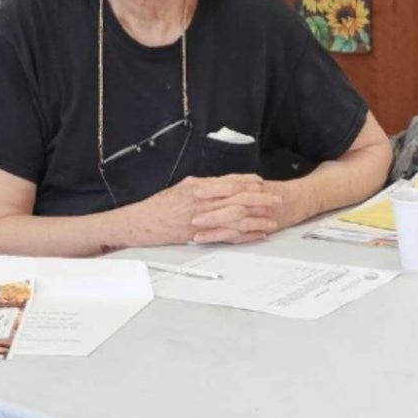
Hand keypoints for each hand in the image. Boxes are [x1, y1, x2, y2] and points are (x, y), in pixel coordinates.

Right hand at [129, 174, 284, 244]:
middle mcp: (201, 201)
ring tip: (272, 218)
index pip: (229, 182)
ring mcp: (202, 219)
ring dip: (256, 218)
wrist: (141, 223)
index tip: (262, 183)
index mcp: (197, 187)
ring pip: (235, 217)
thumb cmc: (159, 206)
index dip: (247, 182)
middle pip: (237, 198)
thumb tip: (222, 183)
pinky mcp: (200, 235)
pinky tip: (255, 234)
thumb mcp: (182, 187)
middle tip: (276, 199)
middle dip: (259, 199)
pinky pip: (227, 234)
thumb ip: (203, 185)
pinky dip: (243, 235)